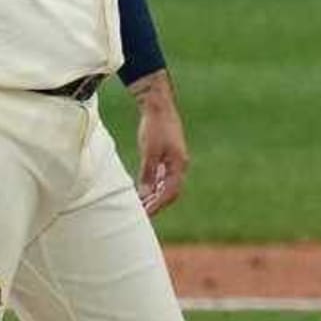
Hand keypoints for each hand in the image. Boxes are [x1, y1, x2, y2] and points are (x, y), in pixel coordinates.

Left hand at [131, 71, 189, 215]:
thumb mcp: (149, 152)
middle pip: (170, 191)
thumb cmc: (155, 126)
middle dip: (157, 204)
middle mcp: (179, 165)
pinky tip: (143, 190)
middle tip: (142, 215)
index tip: (145, 214)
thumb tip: (145, 194)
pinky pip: (162, 176)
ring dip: (155, 196)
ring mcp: (174, 160)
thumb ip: (148, 173)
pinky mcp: (167, 155)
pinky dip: (153, 185)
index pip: (170, 192)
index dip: (158, 205)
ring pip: (166, 184)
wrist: (158, 105)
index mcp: (179, 165)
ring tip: (141, 206)